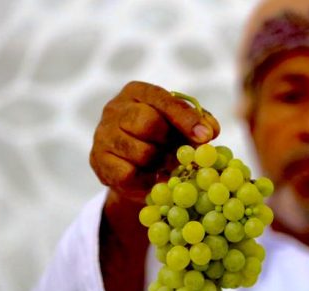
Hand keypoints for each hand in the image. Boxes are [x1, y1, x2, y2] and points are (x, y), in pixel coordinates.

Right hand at [90, 81, 220, 204]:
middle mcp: (115, 108)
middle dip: (169, 143)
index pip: (163, 99)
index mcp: (137, 92)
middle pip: (148, 123)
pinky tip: (151, 177)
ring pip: (140, 151)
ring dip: (159, 163)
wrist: (130, 169)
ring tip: (164, 166)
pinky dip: (146, 179)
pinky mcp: (98, 160)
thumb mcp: (180, 126)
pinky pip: (128, 173)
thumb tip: (210, 130)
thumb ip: (198, 123)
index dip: (186, 118)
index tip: (206, 137)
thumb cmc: (159, 140)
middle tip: (180, 156)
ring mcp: (103, 133)